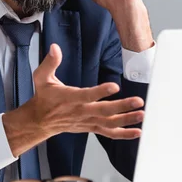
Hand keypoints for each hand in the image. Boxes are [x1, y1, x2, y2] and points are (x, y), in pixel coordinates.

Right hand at [2, 44, 144, 156]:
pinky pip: (108, 133)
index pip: (87, 95)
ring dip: (127, 120)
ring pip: (109, 123)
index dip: (100, 91)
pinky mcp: (91, 127)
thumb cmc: (44, 97)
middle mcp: (81, 112)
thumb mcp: (41, 78)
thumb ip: (50, 62)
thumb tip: (54, 47)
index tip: (115, 86)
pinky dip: (123, 134)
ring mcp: (87, 121)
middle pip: (104, 111)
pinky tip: (137, 131)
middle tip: (138, 102)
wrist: (40, 121)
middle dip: (122, 107)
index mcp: (70, 98)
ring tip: (141, 114)